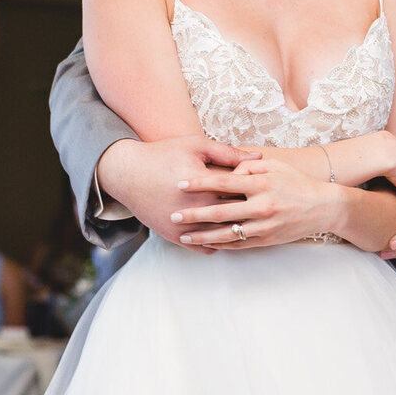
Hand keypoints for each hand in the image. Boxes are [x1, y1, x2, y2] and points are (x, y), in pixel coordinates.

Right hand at [95, 134, 255, 254]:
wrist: (128, 174)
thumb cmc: (164, 155)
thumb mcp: (197, 146)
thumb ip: (228, 153)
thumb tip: (258, 156)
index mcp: (206, 186)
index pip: (242, 193)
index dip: (256, 192)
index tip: (267, 190)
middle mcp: (196, 210)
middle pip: (236, 217)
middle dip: (250, 214)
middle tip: (264, 209)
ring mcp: (185, 227)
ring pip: (223, 237)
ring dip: (237, 232)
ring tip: (249, 224)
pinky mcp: (176, 237)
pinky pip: (206, 247)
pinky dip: (218, 243)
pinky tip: (227, 234)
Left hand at [172, 155, 341, 247]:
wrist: (323, 207)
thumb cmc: (296, 182)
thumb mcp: (275, 165)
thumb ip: (248, 165)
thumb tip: (227, 172)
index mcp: (262, 183)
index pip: (224, 182)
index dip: (200, 183)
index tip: (180, 184)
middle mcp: (261, 206)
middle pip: (220, 212)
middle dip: (194, 214)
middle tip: (174, 215)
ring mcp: (264, 226)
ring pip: (226, 234)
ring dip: (202, 236)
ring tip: (183, 236)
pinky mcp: (267, 240)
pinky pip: (239, 245)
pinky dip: (220, 245)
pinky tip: (206, 244)